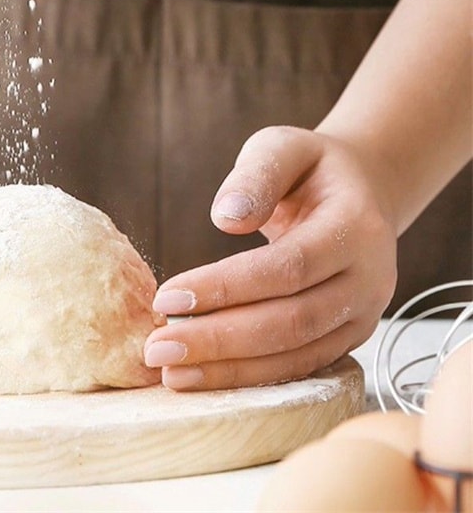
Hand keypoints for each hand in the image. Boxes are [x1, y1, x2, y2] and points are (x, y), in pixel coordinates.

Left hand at [144, 125, 396, 389]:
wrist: (361, 192)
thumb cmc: (311, 168)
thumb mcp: (284, 147)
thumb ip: (257, 174)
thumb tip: (226, 217)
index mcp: (356, 227)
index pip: (289, 267)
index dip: (228, 287)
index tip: (167, 297)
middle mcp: (368, 279)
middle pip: (291, 321)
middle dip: (220, 340)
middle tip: (158, 348)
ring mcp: (362, 315)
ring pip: (296, 355)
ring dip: (231, 370)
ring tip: (171, 373)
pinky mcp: (347, 338)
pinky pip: (298, 366)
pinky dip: (250, 377)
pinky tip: (204, 378)